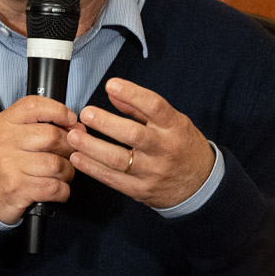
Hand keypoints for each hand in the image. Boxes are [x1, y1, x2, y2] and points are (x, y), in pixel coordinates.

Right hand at [0, 95, 78, 224]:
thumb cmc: (1, 162)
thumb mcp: (10, 135)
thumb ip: (39, 126)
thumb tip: (77, 128)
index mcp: (3, 123)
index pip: (35, 106)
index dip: (59, 111)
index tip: (71, 122)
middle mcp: (4, 141)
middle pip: (52, 136)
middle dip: (70, 148)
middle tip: (70, 155)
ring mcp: (9, 165)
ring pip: (57, 164)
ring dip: (68, 172)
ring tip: (62, 175)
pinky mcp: (17, 188)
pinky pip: (54, 187)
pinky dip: (63, 191)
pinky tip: (56, 190)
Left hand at [68, 77, 214, 209]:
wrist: (200, 186)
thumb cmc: (184, 148)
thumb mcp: (173, 122)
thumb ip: (141, 108)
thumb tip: (113, 93)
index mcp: (175, 128)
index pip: (155, 107)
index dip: (132, 94)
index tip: (111, 84)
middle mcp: (165, 150)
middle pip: (134, 135)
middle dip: (106, 123)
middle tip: (86, 113)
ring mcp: (153, 172)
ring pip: (119, 160)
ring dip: (92, 148)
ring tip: (74, 136)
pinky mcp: (141, 190)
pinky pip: (113, 180)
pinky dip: (93, 169)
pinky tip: (78, 158)